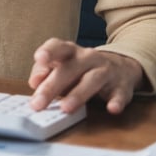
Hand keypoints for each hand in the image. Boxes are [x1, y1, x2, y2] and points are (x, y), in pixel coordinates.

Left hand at [27, 37, 144, 114]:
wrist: (121, 67)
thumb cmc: (81, 69)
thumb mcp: (61, 66)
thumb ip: (44, 72)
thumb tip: (34, 83)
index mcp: (70, 51)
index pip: (58, 46)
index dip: (49, 51)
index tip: (39, 59)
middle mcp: (88, 58)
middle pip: (70, 69)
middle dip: (52, 86)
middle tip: (38, 103)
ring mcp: (106, 71)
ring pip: (93, 80)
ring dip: (78, 94)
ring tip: (65, 108)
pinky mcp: (122, 87)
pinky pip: (120, 94)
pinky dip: (117, 101)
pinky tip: (112, 109)